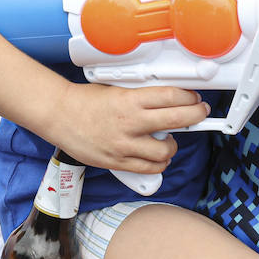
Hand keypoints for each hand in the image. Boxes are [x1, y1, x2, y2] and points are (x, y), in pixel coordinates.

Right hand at [54, 83, 209, 172]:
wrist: (59, 116)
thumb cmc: (85, 101)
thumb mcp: (117, 89)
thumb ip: (141, 97)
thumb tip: (167, 100)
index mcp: (131, 100)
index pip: (172, 97)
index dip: (190, 98)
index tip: (195, 99)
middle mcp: (131, 122)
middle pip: (177, 120)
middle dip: (195, 116)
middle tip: (199, 114)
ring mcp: (125, 145)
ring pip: (166, 150)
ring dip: (174, 145)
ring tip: (170, 140)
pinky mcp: (117, 162)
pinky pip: (149, 168)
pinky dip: (159, 163)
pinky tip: (157, 156)